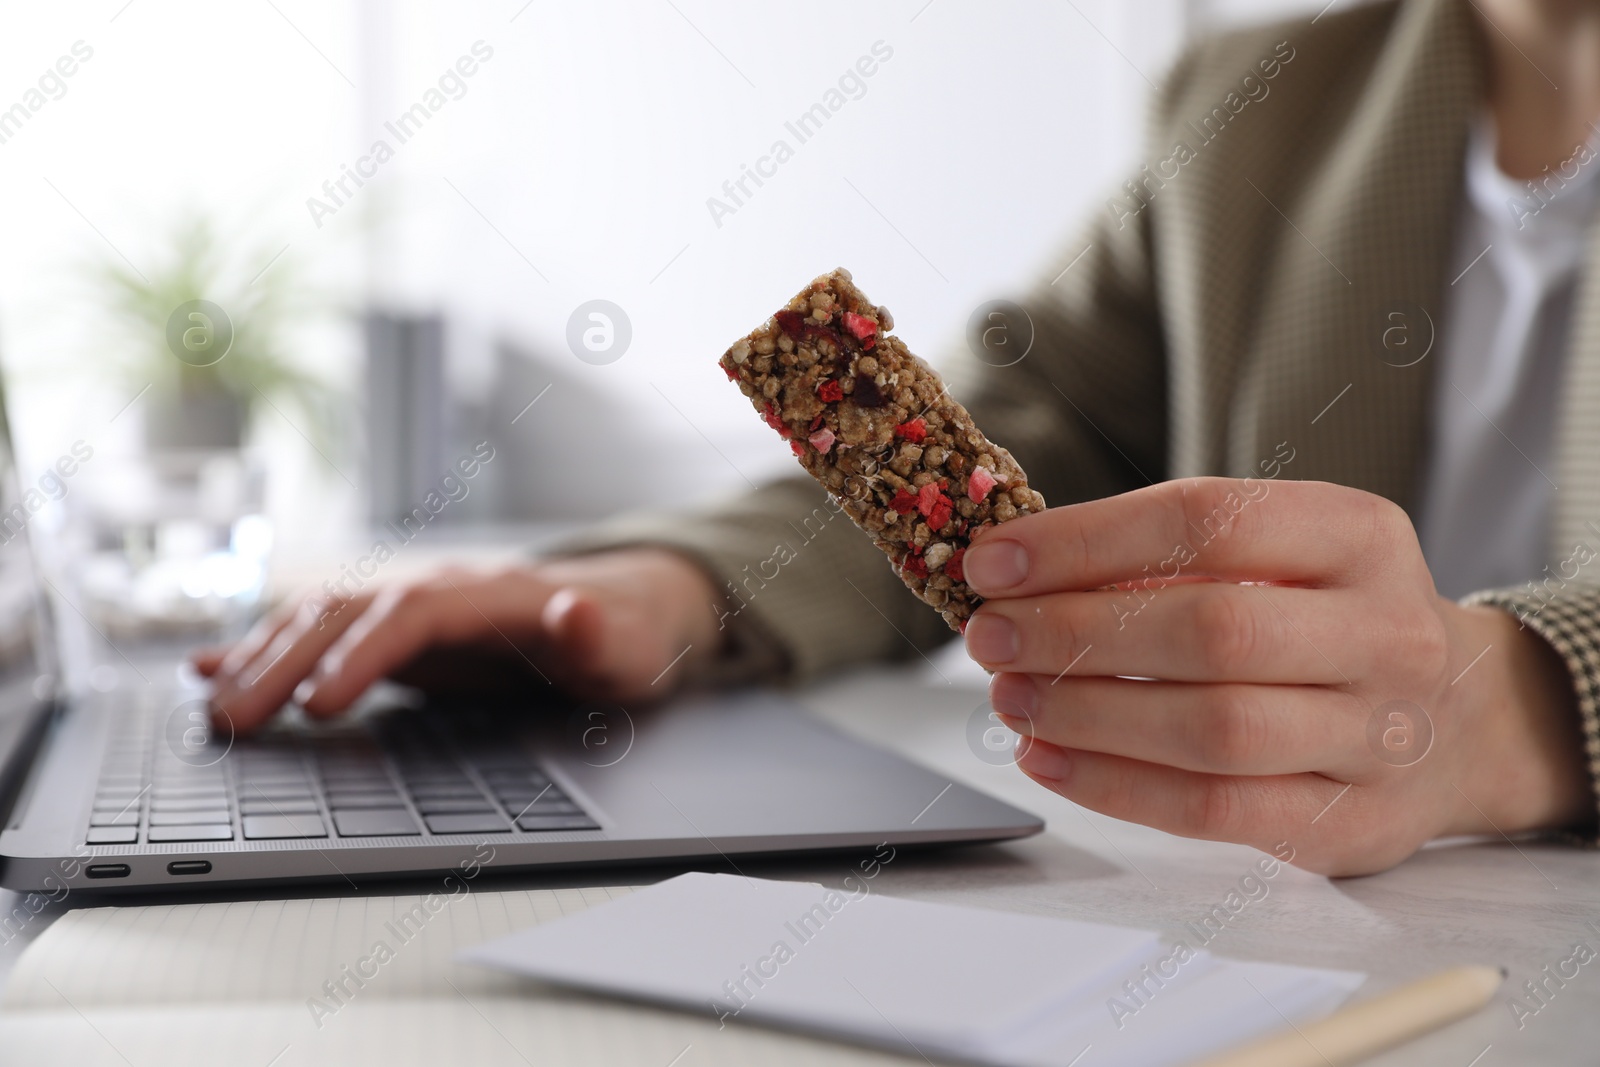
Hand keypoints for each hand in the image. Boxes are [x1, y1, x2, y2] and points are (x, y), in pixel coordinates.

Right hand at [192, 548, 723, 731]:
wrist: (621, 611)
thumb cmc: (624, 637)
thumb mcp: (629, 645)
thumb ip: (599, 634)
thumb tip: (578, 609)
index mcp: (490, 595)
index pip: (411, 616)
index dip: (361, 656)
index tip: (320, 706)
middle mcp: (438, 591)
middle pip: (347, 614)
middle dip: (285, 664)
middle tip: (232, 721)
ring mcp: (411, 607)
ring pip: (320, 621)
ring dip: (262, 659)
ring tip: (210, 707)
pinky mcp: (396, 633)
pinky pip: (320, 635)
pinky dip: (266, 649)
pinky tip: (212, 671)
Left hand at [961, 477, 1592, 874]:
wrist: (1462, 722)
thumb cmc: (1326, 622)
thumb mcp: (1281, 556)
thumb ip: (1169, 555)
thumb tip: (1016, 569)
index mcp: (1359, 534)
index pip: (1206, 522)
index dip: (1084, 542)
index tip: (994, 561)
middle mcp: (1386, 630)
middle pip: (1210, 629)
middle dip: (1077, 631)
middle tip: (990, 635)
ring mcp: (1379, 735)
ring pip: (1213, 727)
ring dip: (1087, 714)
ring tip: (1010, 697)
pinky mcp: (1352, 821)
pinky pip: (1215, 810)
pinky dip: (1115, 786)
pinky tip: (1048, 759)